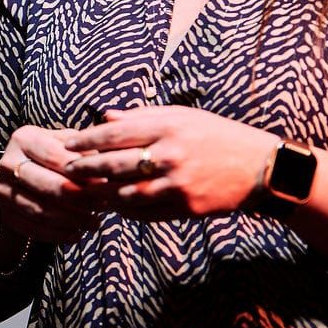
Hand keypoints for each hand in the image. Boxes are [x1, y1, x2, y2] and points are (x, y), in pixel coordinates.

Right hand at [0, 124, 99, 244]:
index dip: (81, 172)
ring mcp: (3, 190)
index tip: (105, 183)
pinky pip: (33, 229)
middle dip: (80, 199)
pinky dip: (57, 235)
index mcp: (24, 139)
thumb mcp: (65, 143)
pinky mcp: (6, 213)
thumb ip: (82, 150)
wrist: (19, 173)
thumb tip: (103, 166)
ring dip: (71, 220)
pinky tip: (77, 234)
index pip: (56, 157)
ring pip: (41, 210)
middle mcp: (8, 163)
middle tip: (103, 206)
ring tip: (94, 222)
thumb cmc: (52, 154)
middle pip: (47, 186)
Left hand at [61, 105, 275, 220]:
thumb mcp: (183, 116)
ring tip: (85, 191)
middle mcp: (170, 155)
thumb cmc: (218, 136)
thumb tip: (105, 116)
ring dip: (102, 193)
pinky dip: (126, 209)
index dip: (87, 139)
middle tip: (67, 170)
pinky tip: (114, 205)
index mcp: (168, 127)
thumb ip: (142, 116)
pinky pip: (145, 212)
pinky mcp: (186, 207)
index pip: (115, 133)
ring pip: (125, 192)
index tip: (69, 143)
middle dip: (85, 168)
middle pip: (114, 164)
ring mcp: (178, 184)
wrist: (260, 168)